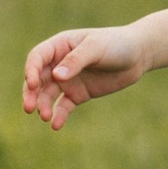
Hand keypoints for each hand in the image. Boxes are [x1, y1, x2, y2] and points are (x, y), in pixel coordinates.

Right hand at [22, 25, 146, 128]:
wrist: (138, 55)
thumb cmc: (116, 44)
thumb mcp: (96, 48)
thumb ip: (77, 60)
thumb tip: (56, 76)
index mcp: (60, 46)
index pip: (37, 57)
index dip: (31, 70)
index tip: (33, 84)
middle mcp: (60, 63)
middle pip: (38, 79)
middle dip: (31, 93)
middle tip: (29, 108)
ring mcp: (68, 80)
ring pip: (48, 95)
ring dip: (43, 105)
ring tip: (45, 116)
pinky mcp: (78, 94)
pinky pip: (63, 106)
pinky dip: (59, 115)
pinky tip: (56, 124)